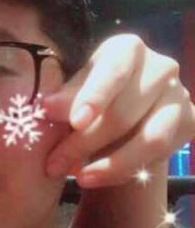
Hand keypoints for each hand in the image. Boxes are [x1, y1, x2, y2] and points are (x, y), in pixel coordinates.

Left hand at [43, 34, 194, 186]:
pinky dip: (124, 171)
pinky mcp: (190, 122)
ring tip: (78, 178)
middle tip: (53, 164)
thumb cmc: (91, 95)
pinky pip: (159, 155)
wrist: (124, 116)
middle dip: (84, 143)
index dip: (94, 97)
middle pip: (124, 112)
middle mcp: (160, 66)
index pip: (113, 72)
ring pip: (149, 139)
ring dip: (110, 164)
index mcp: (126, 49)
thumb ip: (64, 98)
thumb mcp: (74, 92)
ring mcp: (179, 95)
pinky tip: (97, 177)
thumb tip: (48, 107)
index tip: (75, 122)